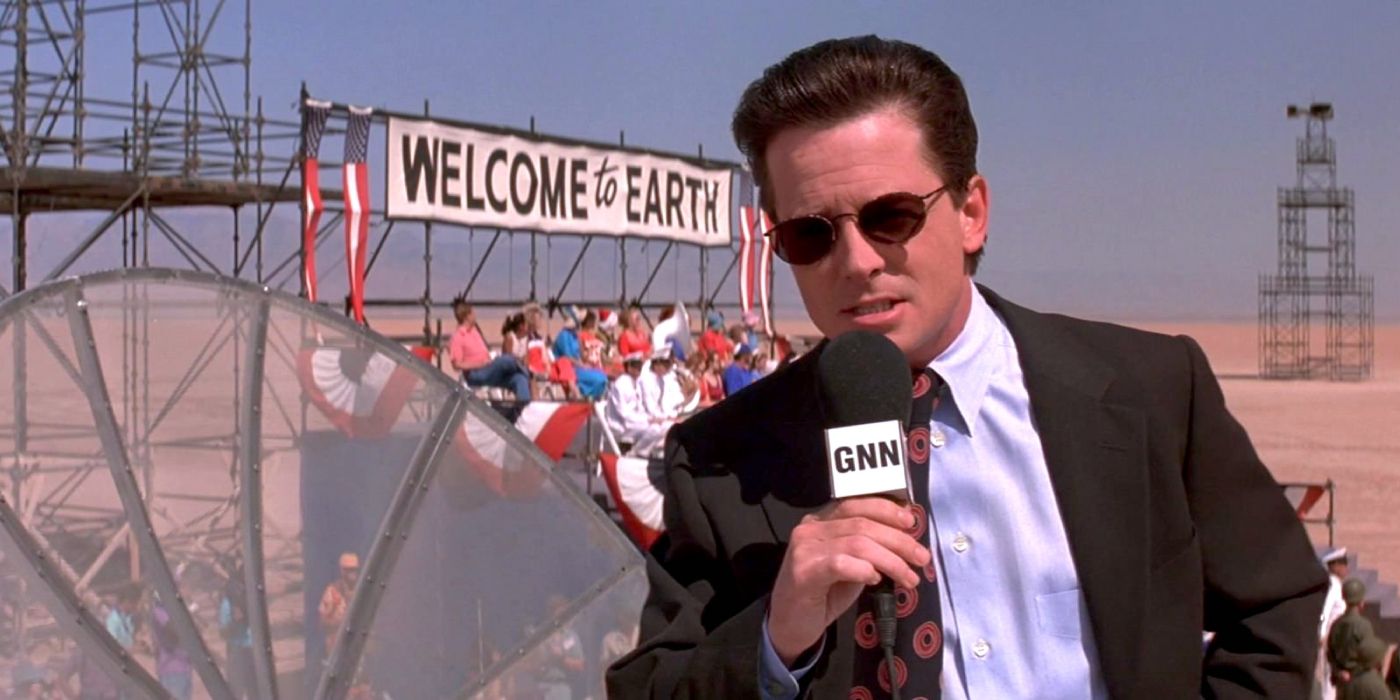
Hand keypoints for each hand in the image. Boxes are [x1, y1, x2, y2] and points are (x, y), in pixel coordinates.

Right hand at [766, 497, 928, 666]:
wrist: (789, 625)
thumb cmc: (823, 594)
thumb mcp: (851, 565)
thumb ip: (869, 549)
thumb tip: (904, 536)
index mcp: (822, 521)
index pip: (857, 504)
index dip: (887, 510)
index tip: (912, 522)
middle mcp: (810, 528)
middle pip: (862, 524)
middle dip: (899, 541)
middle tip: (922, 558)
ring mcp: (804, 549)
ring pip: (857, 543)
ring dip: (891, 561)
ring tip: (909, 578)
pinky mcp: (803, 572)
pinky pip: (840, 564)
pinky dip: (863, 570)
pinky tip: (875, 580)